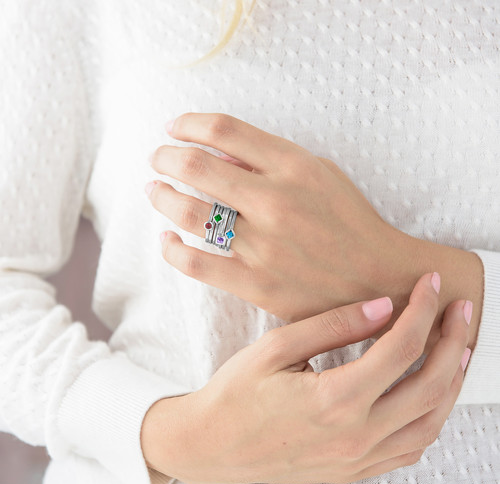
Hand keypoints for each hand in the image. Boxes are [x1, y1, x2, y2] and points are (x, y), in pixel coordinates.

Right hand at [141, 273, 470, 483]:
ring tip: (457, 349)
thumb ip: (333, 326)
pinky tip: (429, 395)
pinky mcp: (353, 470)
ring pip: (430, 422)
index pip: (400, 349)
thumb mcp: (277, 347)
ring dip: (450, 382)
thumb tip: (382, 307)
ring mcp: (357, 458)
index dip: (423, 311)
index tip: (432, 285)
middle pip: (429, 386)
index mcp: (335, 399)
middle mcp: (355, 435)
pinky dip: (430, 417)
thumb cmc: (236, 393)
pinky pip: (410, 448)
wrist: (212, 444)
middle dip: (453, 342)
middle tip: (461, 311)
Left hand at [147, 113, 482, 349]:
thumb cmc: (351, 221)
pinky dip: (172, 249)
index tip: (175, 127)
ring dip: (162, 196)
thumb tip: (219, 150)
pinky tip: (167, 240)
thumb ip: (271, 159)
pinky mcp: (256, 284)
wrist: (380, 279)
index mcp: (294, 167)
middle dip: (165, 157)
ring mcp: (264, 245)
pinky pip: (196, 264)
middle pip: (196, 166)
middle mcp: (275, 202)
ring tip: (155, 190)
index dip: (189, 124)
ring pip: (190, 213)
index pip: (223, 129)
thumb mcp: (321, 173)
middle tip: (157, 158)